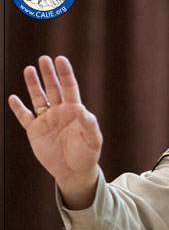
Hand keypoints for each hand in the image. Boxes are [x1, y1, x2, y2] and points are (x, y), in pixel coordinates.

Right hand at [8, 56, 101, 208]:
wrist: (74, 171)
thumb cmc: (87, 154)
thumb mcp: (93, 140)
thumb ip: (89, 125)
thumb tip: (83, 110)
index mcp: (75, 111)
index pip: (70, 87)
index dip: (65, 73)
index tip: (60, 59)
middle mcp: (60, 112)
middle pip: (53, 88)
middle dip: (49, 74)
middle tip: (44, 58)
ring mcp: (47, 120)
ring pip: (38, 98)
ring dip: (33, 85)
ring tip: (29, 69)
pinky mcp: (35, 132)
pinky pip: (25, 117)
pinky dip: (19, 108)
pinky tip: (14, 98)